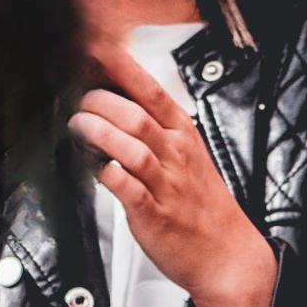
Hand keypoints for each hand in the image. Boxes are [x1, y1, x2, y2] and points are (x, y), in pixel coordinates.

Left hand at [69, 46, 277, 306]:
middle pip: (136, 116)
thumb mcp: (188, 154)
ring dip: (100, 133)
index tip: (98, 52)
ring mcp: (165, 184)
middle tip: (80, 101)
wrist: (227, 254)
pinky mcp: (154, 214)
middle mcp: (174, 155)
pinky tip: (96, 168)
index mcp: (183, 135)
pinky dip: (109, 176)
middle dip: (101, 103)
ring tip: (79, 126)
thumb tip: (118, 103)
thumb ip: (158, 129)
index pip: (152, 91)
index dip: (123, 69)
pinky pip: (129, 189)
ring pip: (131, 148)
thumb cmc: (202, 204)